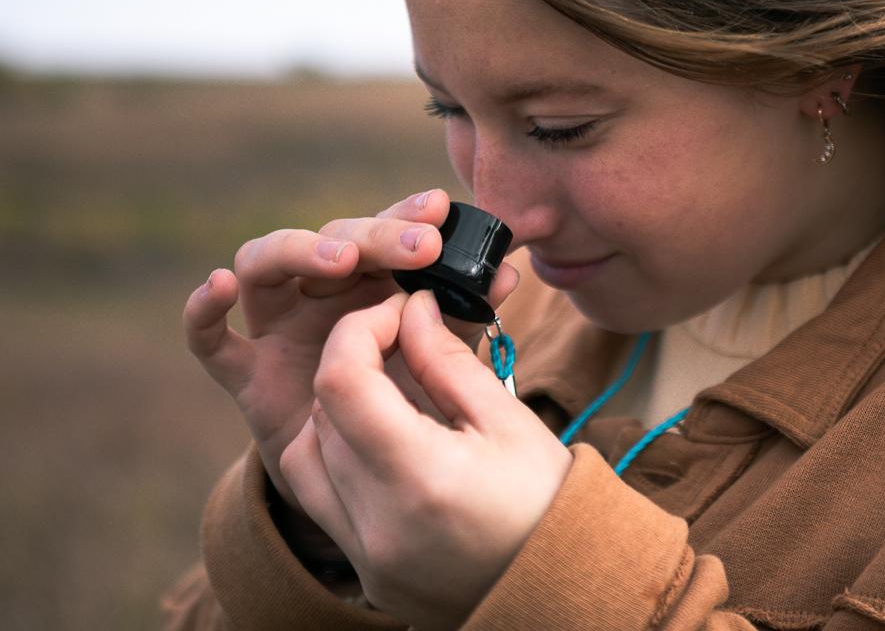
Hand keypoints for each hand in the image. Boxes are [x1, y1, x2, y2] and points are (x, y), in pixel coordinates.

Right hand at [181, 189, 519, 514]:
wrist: (367, 471)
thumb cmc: (406, 396)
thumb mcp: (442, 354)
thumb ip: (465, 315)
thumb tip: (509, 274)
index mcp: (372, 278)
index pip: (383, 231)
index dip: (405, 216)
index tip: (438, 210)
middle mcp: (320, 290)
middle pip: (331, 241)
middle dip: (374, 236)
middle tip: (417, 246)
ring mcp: (279, 326)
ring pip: (264, 265)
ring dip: (298, 251)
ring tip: (340, 260)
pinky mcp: (247, 373)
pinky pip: (209, 340)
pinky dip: (203, 311)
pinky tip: (217, 286)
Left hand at [280, 290, 572, 630]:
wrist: (563, 588)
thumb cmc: (548, 502)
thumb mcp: (509, 421)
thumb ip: (449, 362)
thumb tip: (412, 311)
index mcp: (420, 478)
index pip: (342, 381)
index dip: (361, 330)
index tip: (399, 313)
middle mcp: (378, 522)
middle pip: (323, 413)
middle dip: (355, 362)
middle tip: (405, 344)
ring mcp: (365, 554)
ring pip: (306, 455)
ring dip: (337, 411)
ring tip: (393, 399)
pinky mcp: (364, 570)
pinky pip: (319, 499)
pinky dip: (335, 458)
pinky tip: (382, 444)